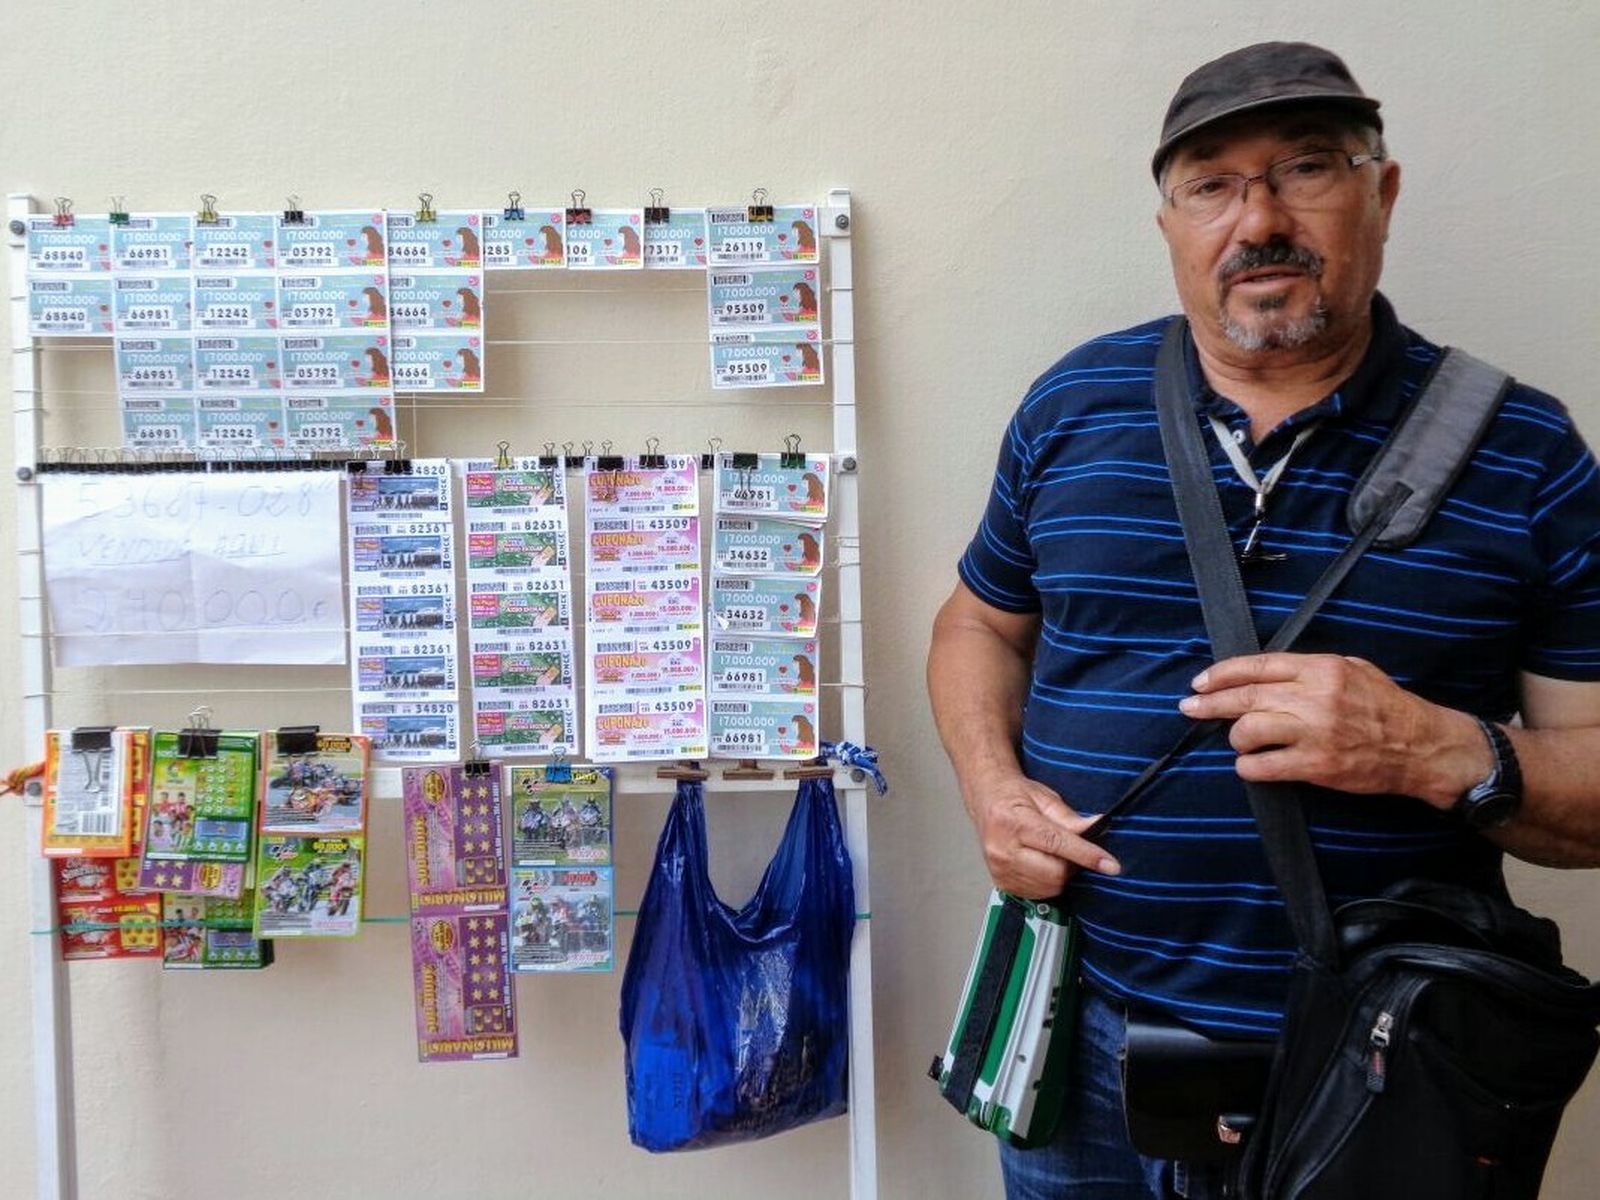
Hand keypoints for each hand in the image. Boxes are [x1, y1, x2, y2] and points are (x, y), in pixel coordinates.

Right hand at [964, 773, 1120, 898]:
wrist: (986, 801)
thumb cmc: (1015, 796)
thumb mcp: (1045, 798)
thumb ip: (1071, 818)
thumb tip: (1098, 827)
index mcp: (1013, 822)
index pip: (1057, 843)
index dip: (1088, 855)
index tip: (1111, 866)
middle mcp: (1002, 849)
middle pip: (1055, 872)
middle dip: (1073, 865)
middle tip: (1073, 850)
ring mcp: (1000, 869)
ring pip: (1049, 886)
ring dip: (1061, 875)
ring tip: (1054, 855)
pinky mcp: (1001, 883)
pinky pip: (1037, 893)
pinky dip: (1048, 883)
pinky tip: (1042, 865)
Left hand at [1178, 653, 1490, 807]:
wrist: (1421, 746)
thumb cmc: (1385, 705)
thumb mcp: (1352, 668)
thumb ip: (1309, 668)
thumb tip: (1264, 673)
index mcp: (1321, 668)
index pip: (1257, 666)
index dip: (1222, 674)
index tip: (1201, 682)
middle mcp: (1314, 697)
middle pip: (1244, 697)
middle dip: (1209, 703)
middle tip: (1189, 707)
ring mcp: (1314, 732)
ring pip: (1247, 731)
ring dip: (1235, 738)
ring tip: (1241, 742)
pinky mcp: (1316, 765)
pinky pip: (1263, 766)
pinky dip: (1248, 767)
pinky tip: (1251, 766)